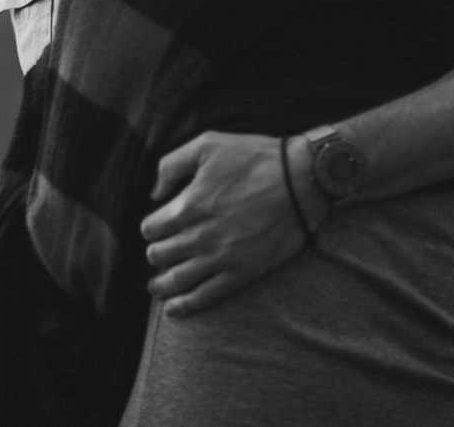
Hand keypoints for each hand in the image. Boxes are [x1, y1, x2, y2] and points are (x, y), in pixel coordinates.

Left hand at [138, 131, 320, 316]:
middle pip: (159, 256)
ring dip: (161, 284)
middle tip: (159, 252)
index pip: (150, 229)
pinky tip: (173, 308)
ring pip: (177, 280)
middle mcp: (200, 236)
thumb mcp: (206, 144)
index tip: (157, 227)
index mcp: (188, 205)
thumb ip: (171, 165)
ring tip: (155, 287)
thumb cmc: (255, 157)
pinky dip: (186, 305)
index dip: (151, 228)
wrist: (303, 180)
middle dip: (155, 254)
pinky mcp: (244, 272)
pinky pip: (207, 296)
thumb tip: (155, 193)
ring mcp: (222, 257)